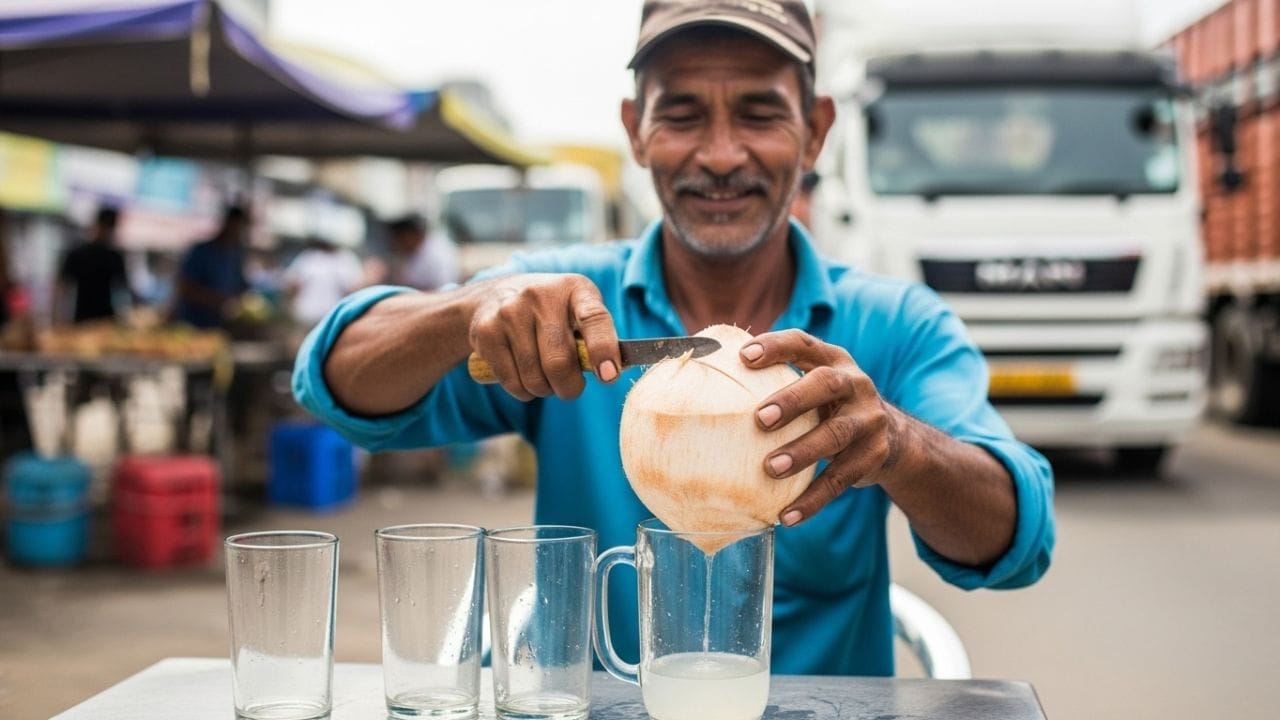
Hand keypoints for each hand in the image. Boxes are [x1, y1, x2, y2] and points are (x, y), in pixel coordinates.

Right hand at [468, 273, 620, 400]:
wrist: (493, 296)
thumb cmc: (550, 313)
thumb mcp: (575, 311)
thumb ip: (594, 337)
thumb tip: (610, 373)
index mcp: (575, 289)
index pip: (594, 318)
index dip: (603, 349)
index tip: (609, 376)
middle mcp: (540, 295)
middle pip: (559, 363)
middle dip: (569, 388)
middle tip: (570, 388)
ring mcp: (509, 312)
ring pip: (535, 379)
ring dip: (544, 390)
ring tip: (544, 377)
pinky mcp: (486, 332)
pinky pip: (512, 383)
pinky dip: (523, 391)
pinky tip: (523, 374)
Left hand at [740, 329, 903, 525]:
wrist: (890, 438)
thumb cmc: (828, 408)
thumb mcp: (813, 388)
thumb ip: (778, 383)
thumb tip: (709, 385)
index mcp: (832, 360)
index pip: (802, 343)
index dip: (775, 347)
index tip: (744, 357)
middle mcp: (855, 383)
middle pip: (826, 384)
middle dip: (793, 399)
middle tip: (760, 419)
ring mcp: (869, 419)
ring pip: (836, 433)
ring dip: (802, 452)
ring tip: (771, 469)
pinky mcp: (874, 455)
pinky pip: (841, 479)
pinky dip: (813, 499)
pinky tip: (787, 515)